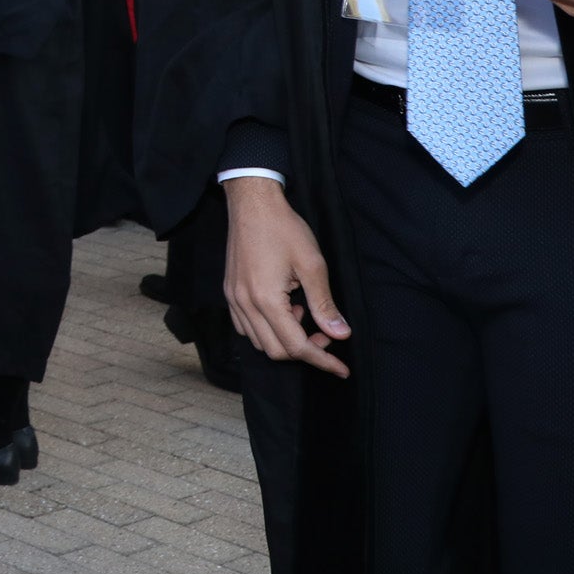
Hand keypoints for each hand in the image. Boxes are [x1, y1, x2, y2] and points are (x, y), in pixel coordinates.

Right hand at [223, 176, 349, 376]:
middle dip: (304, 351)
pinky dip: (267, 330)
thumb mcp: (312, 264)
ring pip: (259, 342)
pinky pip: (246, 327)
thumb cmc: (283, 228)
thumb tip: (340, 334)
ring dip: (285, 340)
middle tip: (325, 334)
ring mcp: (234, 298)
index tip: (342, 369)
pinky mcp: (230, 291)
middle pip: (275, 350)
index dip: (322, 361)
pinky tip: (284, 310)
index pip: (295, 346)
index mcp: (265, 299)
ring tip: (302, 314)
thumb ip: (324, 304)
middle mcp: (245, 304)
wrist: (252, 203)